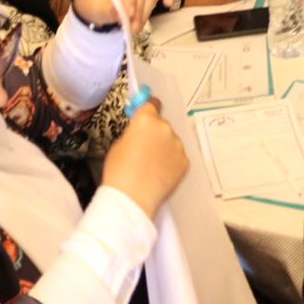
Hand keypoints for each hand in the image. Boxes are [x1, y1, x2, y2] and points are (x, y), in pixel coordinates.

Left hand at [71, 0, 166, 34]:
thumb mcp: (95, 9)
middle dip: (138, 10)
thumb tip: (123, 15)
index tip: (129, 16)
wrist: (93, 3)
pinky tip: (167, 3)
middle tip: (132, 28)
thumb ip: (109, 11)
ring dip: (146, 11)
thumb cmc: (92, 3)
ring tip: (137, 28)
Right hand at [101, 101, 187, 218]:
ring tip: (150, 165)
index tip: (146, 115)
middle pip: (161, 125)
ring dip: (163, 148)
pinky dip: (170, 162)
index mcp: (146, 120)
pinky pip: (177, 156)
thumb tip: (139, 130)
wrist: (132, 198)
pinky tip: (158, 174)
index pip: (151, 104)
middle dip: (154, 133)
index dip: (147, 110)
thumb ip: (133, 132)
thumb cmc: (119, 172)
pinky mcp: (185, 161)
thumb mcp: (118, 144)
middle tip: (143, 149)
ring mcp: (177, 145)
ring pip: (170, 141)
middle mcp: (165, 128)